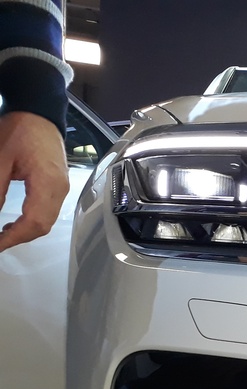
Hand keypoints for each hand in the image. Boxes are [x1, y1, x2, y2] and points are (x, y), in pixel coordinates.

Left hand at [0, 112, 69, 251]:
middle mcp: (59, 190)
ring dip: (24, 232)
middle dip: (18, 238)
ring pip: (45, 222)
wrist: (38, 113)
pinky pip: (47, 212)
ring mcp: (61, 189)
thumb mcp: (0, 158)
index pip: (34, 222)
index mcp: (47, 183)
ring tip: (2, 235)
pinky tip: (15, 222)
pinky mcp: (57, 187)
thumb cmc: (21, 129)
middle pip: (42, 227)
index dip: (14, 238)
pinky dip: (31, 222)